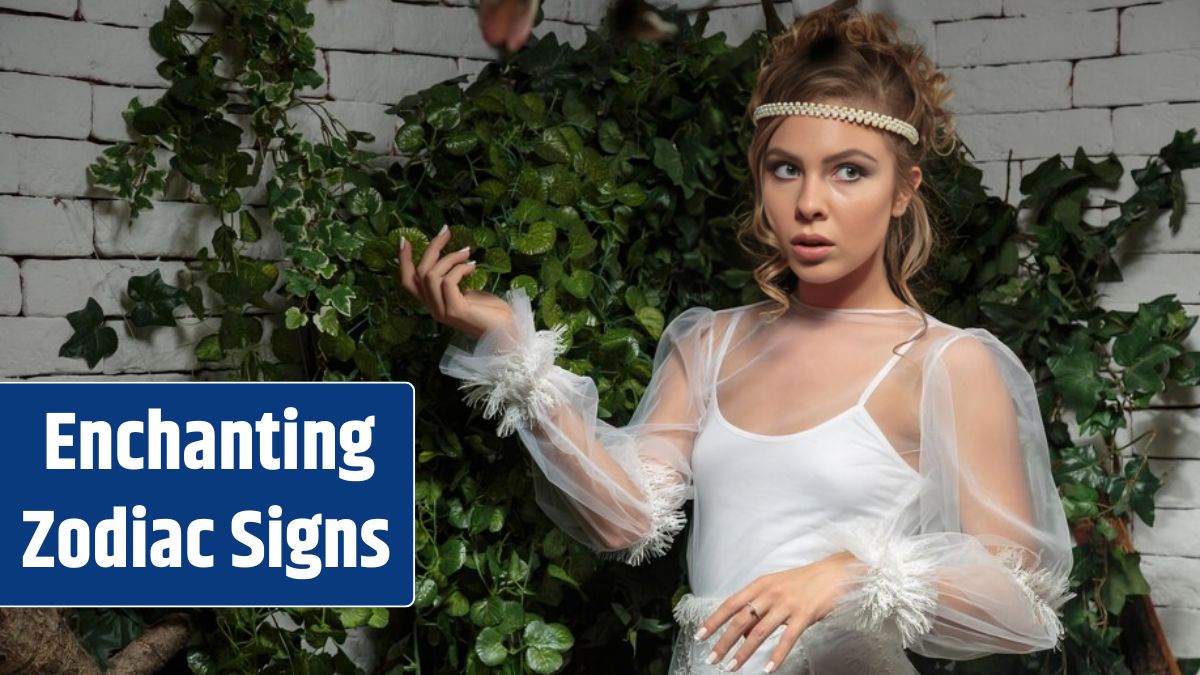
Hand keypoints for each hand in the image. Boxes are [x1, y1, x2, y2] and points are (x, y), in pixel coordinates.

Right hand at [397, 224, 514, 339]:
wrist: (508, 333)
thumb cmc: (492, 313)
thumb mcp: (469, 293)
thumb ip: (455, 282)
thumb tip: (455, 260)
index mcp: (434, 304)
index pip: (409, 282)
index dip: (403, 261)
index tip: (404, 240)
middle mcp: (433, 308)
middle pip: (420, 273)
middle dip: (432, 248)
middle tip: (446, 231)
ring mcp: (443, 310)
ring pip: (431, 275)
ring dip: (449, 258)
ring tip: (466, 252)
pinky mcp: (455, 310)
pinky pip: (448, 281)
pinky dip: (460, 268)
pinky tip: (473, 266)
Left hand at [695, 551, 857, 672]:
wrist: (834, 572)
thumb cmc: (803, 581)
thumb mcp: (775, 589)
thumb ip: (758, 609)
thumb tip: (743, 634)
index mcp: (760, 584)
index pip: (730, 604)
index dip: (714, 621)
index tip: (700, 636)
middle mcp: (770, 593)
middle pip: (741, 620)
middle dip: (723, 641)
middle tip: (712, 658)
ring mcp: (787, 604)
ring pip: (760, 632)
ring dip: (744, 652)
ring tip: (732, 667)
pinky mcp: (804, 615)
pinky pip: (788, 639)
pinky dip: (777, 655)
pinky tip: (768, 668)